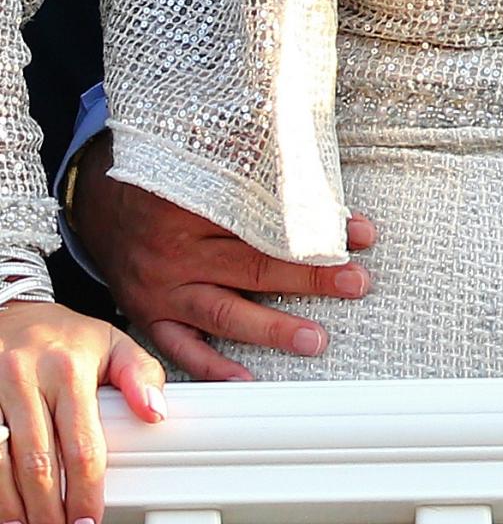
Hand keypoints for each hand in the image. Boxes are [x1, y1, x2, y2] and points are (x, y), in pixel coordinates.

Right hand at [0, 298, 167, 523]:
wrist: (9, 309)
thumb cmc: (63, 334)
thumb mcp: (111, 341)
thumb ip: (141, 374)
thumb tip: (156, 412)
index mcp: (68, 368)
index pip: (81, 442)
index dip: (85, 488)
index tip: (89, 518)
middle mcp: (25, 379)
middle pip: (37, 461)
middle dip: (48, 507)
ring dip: (13, 504)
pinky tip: (3, 505)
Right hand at [65, 137, 377, 381]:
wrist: (100, 205)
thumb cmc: (173, 181)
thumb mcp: (209, 163)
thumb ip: (261, 170)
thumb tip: (324, 180)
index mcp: (193, 204)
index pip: (268, 218)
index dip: (318, 227)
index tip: (361, 235)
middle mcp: (176, 251)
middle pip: (253, 266)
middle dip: (310, 276)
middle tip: (356, 283)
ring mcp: (160, 288)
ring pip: (223, 312)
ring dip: (272, 328)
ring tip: (315, 340)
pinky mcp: (148, 315)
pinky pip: (181, 347)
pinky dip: (211, 367)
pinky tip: (245, 380)